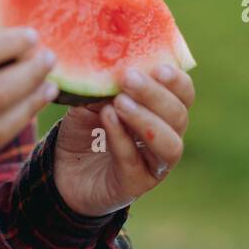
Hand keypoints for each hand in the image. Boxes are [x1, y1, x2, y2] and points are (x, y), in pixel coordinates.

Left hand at [51, 63, 193, 217]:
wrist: (64, 170)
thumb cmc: (86, 128)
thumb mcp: (92, 99)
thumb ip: (106, 85)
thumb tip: (112, 64)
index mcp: (163, 111)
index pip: (184, 94)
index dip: (177, 81)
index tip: (158, 67)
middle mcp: (167, 137)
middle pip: (179, 115)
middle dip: (156, 95)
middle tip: (130, 78)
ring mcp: (155, 164)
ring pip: (169, 144)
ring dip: (146, 120)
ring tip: (120, 103)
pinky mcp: (135, 184)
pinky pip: (134, 162)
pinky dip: (121, 138)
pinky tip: (107, 118)